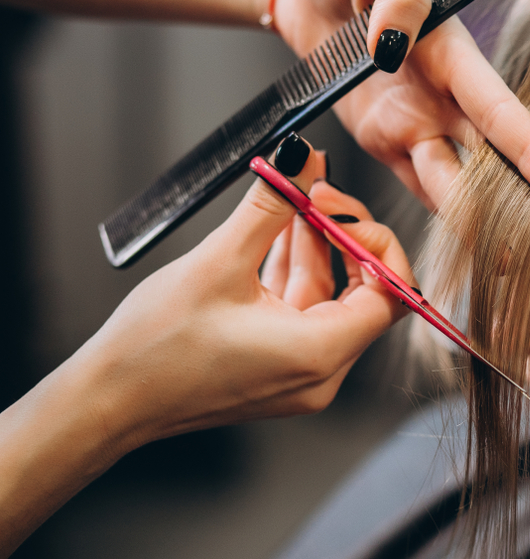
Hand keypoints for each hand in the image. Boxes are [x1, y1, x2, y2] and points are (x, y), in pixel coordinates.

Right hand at [0, 139, 412, 558]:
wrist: (108, 400)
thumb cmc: (154, 348)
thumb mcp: (219, 262)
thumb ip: (271, 205)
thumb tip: (301, 158)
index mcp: (320, 354)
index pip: (391, 293)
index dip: (374, 242)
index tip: (334, 205)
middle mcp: (322, 372)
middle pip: (365, 291)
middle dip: (342, 234)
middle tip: (312, 190)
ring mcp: (302, 372)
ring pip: (331, 295)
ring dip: (315, 244)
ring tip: (294, 193)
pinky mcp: (280, 365)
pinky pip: (303, 309)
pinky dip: (295, 269)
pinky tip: (281, 227)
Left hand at [271, 0, 529, 238]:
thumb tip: (396, 44)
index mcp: (452, 52)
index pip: (499, 109)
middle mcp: (443, 96)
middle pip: (495, 156)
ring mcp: (416, 122)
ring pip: (460, 182)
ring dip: (490, 222)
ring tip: (524, 261)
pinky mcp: (385, 141)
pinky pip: (419, 185)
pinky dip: (447, 218)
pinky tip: (475, 247)